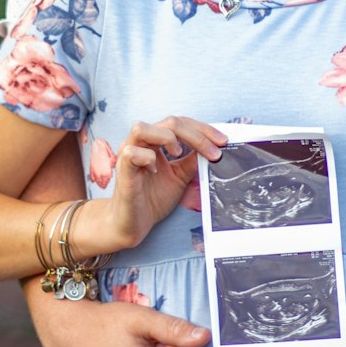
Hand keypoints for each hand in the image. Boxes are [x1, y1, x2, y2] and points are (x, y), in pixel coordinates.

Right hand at [102, 116, 225, 250]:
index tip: (222, 142)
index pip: (180, 124)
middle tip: (213, 151)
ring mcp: (128, 155)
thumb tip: (213, 148)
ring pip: (142, 128)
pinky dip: (147, 158)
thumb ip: (192, 161)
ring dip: (167, 137)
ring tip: (179, 153)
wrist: (133, 224)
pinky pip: (131, 153)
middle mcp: (140, 143)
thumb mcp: (180, 177)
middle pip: (168, 122)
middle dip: (196, 134)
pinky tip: (155, 170)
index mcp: (154, 142)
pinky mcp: (123, 171)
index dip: (203, 130)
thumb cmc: (152, 199)